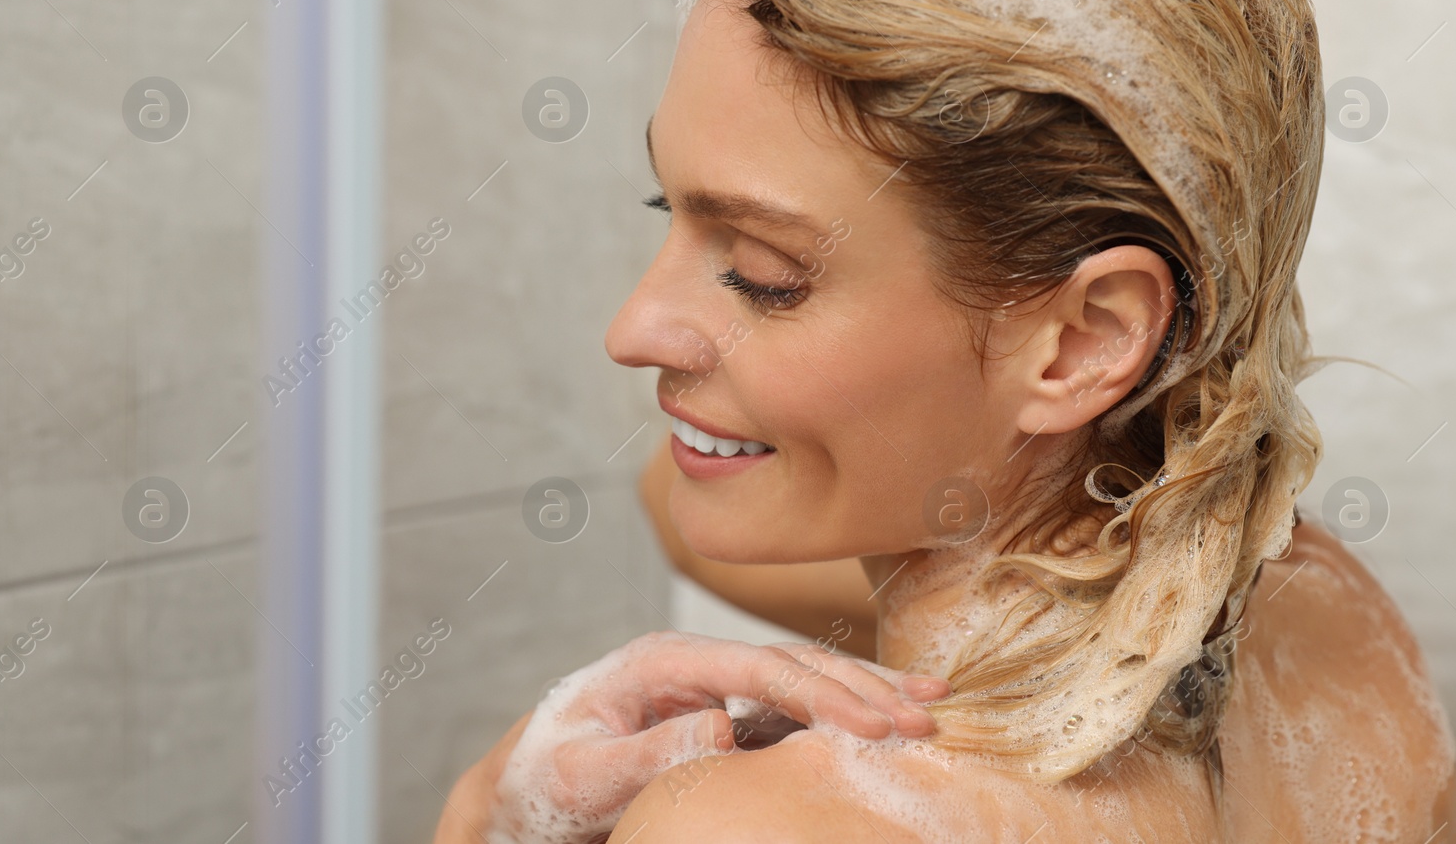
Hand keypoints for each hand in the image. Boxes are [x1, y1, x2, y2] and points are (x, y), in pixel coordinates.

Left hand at [464, 630, 948, 843]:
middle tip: (927, 716)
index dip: (821, 694)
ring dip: (867, 689)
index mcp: (661, 662)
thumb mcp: (582, 776)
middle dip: (863, 686)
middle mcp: (694, 663)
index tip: (874, 724)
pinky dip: (846, 710)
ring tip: (932, 701)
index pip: (758, 669)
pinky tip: (887, 717)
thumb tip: (720, 724)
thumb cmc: (543, 783)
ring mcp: (712, 686)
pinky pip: (794, 707)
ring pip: (803, 676)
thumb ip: (645, 750)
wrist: (523, 793)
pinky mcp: (724, 714)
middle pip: (793, 662)